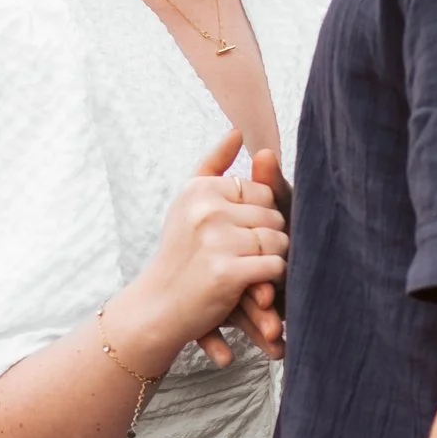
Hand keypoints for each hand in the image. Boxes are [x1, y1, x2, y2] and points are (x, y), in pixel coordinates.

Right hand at [110, 132, 287, 378]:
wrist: (157, 307)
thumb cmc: (179, 254)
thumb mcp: (188, 203)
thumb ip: (213, 165)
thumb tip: (238, 130)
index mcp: (200, 189)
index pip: (261, 191)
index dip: (261, 216)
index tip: (243, 234)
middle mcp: (206, 209)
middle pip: (274, 215)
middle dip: (271, 238)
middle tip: (249, 258)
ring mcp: (216, 240)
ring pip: (278, 241)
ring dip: (274, 260)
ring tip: (253, 271)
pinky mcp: (227, 272)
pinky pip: (275, 266)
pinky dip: (271, 281)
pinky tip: (255, 287)